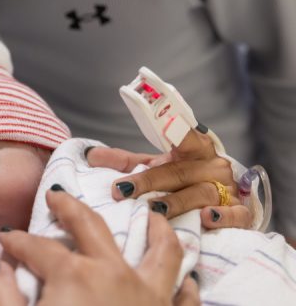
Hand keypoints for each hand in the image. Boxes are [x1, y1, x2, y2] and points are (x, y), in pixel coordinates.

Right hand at [0, 190, 199, 305]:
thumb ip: (1, 297)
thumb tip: (0, 269)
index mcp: (73, 275)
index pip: (36, 247)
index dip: (16, 241)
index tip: (4, 241)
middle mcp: (115, 274)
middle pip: (92, 227)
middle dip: (70, 207)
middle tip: (57, 196)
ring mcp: (150, 298)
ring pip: (162, 252)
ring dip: (157, 229)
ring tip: (154, 215)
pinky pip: (185, 298)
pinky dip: (186, 284)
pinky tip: (186, 279)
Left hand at [87, 129, 251, 228]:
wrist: (225, 202)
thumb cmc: (186, 181)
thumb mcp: (158, 166)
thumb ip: (127, 162)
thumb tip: (91, 155)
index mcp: (193, 147)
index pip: (179, 131)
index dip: (165, 123)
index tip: (147, 112)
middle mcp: (211, 165)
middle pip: (177, 171)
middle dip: (148, 181)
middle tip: (121, 189)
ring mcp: (227, 188)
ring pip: (200, 193)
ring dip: (176, 202)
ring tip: (154, 209)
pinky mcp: (240, 211)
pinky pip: (235, 214)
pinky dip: (222, 216)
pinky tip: (206, 219)